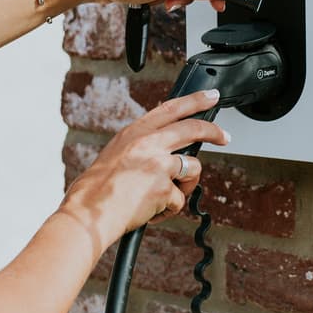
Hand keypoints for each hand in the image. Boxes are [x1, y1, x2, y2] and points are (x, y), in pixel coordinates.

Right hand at [59, 90, 228, 242]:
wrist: (87, 216)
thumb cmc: (95, 192)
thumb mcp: (115, 156)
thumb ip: (140, 148)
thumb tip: (166, 148)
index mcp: (133, 133)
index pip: (170, 108)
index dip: (194, 100)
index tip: (210, 96)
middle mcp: (147, 143)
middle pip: (192, 128)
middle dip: (213, 131)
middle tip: (225, 137)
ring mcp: (157, 164)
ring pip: (192, 168)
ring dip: (184, 186)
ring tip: (163, 198)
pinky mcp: (164, 187)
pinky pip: (179, 199)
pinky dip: (168, 209)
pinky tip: (150, 212)